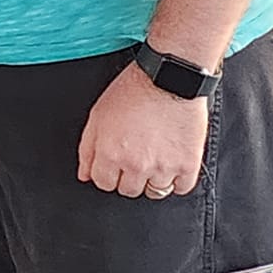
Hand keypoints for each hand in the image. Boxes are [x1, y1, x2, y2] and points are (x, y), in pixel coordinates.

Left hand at [77, 60, 209, 198]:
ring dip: (152, 180)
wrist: (167, 79)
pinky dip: (176, 181)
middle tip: (134, 159)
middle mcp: (136, 165)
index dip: (106, 174)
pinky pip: (181, 189)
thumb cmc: (131, 92)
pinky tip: (171, 164)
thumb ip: (87, 149)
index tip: (113, 167)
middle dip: (127, 177)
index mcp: (110, 153)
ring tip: (153, 159)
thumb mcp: (97, 116)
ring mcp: (163, 167)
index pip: (103, 184)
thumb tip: (84, 175)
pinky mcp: (188, 165)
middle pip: (128, 191)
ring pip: (155, 192)